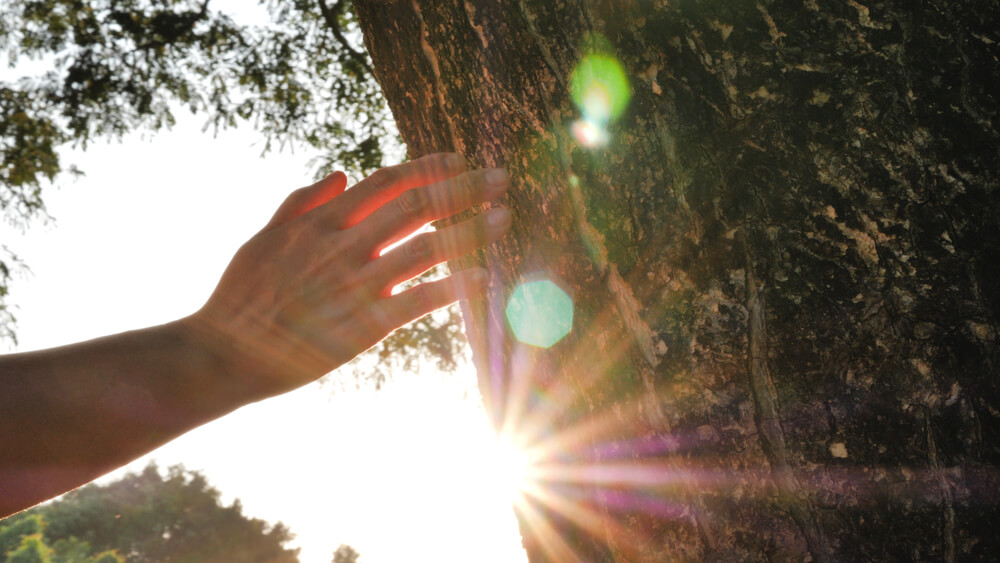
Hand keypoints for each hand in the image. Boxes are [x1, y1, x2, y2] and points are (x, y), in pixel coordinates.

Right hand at [187, 153, 509, 399]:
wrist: (224, 355)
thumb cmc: (242, 296)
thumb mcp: (263, 238)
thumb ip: (301, 201)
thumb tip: (342, 170)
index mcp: (319, 222)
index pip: (386, 183)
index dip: (427, 168)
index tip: (459, 159)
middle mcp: (343, 247)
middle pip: (417, 207)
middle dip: (464, 190)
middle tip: (500, 177)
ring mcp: (356, 286)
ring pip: (428, 249)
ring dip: (471, 231)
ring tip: (504, 218)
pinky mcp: (364, 327)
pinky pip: (420, 301)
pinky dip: (455, 287)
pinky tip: (484, 277)